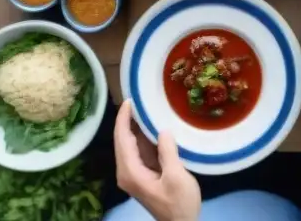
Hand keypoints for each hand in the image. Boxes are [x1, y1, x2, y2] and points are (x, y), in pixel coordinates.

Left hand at [115, 100, 200, 220]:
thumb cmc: (179, 203)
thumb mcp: (176, 177)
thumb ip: (167, 152)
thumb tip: (162, 130)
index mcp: (130, 171)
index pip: (122, 139)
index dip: (123, 118)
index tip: (129, 100)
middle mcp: (127, 172)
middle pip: (122, 140)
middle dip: (127, 119)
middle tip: (137, 98)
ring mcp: (134, 174)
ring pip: (130, 145)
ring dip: (135, 127)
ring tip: (144, 106)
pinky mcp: (142, 175)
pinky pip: (138, 151)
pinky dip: (142, 137)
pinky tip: (151, 126)